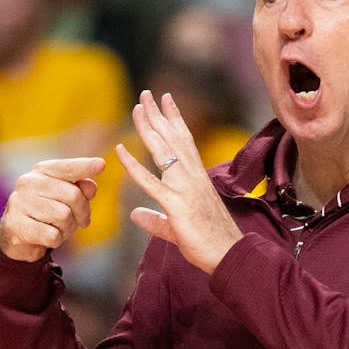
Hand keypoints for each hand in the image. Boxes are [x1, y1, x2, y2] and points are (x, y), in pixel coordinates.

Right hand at [0, 157, 102, 261]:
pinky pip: (53, 235)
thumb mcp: (64, 196)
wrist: (16, 234)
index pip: (67, 167)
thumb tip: (91, 187)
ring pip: (64, 217)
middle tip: (82, 220)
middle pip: (73, 195)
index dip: (85, 167)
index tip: (101, 165)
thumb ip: (80, 188)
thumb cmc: (46, 211)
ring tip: (59, 227)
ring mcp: (20, 203)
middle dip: (83, 212)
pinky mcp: (17, 226)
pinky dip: (57, 240)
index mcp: (41, 171)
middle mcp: (28, 182)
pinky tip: (48, 237)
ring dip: (68, 228)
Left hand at [116, 91, 241, 274]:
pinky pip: (150, 182)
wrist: (228, 255)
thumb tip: (135, 214)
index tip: (165, 99)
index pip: (184, 140)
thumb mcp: (175, 228)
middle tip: (146, 93)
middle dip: (158, 114)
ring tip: (138, 107)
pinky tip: (119, 151)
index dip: (173, 118)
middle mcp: (192, 176)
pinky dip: (133, 166)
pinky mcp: (176, 204)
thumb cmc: (209, 242)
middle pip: (172, 138)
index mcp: (197, 177)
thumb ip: (154, 220)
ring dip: (147, 128)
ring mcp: (184, 188)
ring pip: (162, 151)